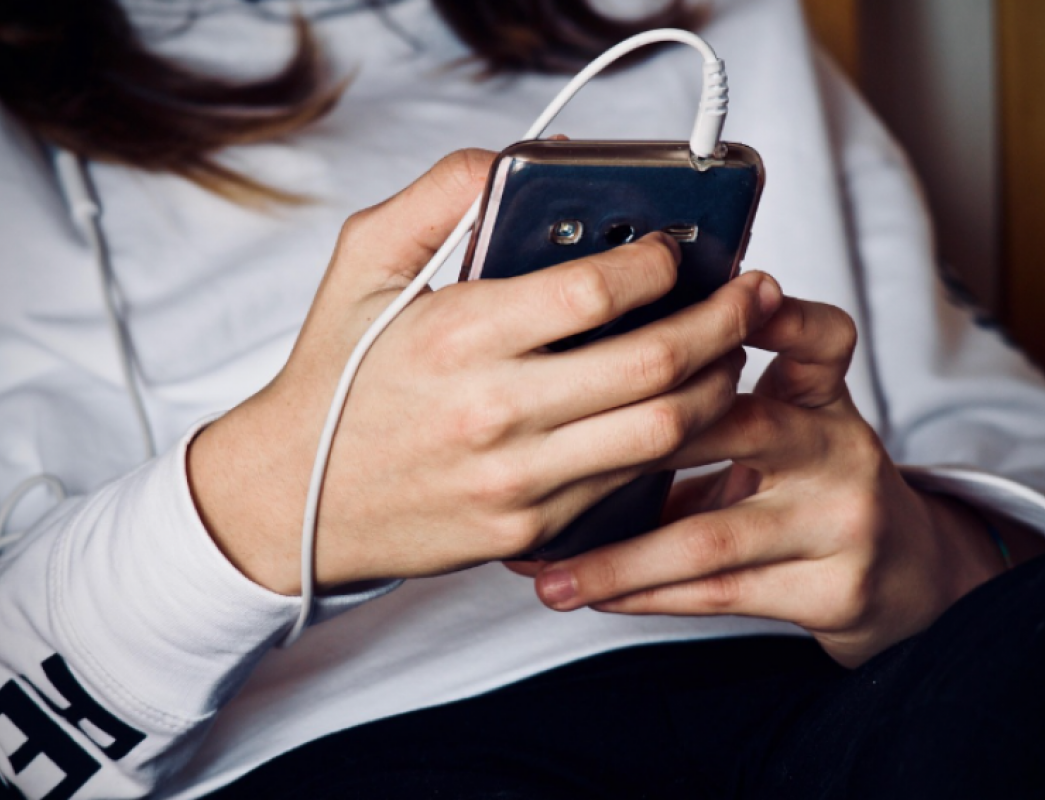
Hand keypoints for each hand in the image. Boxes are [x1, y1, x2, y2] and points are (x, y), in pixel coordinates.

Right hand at [187, 149, 781, 594]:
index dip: (660, 260)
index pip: (598, 291)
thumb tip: (515, 163)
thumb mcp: (362, 265)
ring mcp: (519, 481)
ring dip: (718, 385)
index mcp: (459, 336)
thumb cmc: (336, 377)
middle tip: (749, 295)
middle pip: (656, 364)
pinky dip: (671, 443)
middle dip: (724, 321)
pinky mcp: (530, 531)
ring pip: (663, 432)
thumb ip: (437, 197)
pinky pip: (629, 484)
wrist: (295, 498)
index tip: (678, 246)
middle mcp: (496, 413)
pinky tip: (681, 410)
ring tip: (730, 352)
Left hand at [526, 296, 1040, 666]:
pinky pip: (718, 594)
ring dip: (619, 558)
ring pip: (711, 537)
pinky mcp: (832, 589)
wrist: (901, 573)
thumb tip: (580, 389)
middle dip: (639, 444)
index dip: (777, 315)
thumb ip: (712, 401)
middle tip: (556, 455)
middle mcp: (838, 451)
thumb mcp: (786, 422)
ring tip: (550, 572)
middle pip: (744, 428)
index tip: (727, 296)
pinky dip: (645, 594)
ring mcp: (839, 523)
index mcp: (822, 397)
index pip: (819, 338)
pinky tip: (592, 594)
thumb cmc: (809, 486)